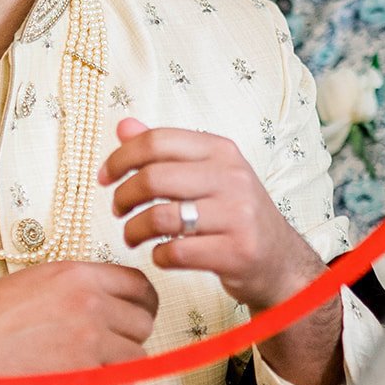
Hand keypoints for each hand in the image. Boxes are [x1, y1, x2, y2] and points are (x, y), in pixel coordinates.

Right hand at [0, 262, 158, 384]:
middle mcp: (90, 302)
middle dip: (127, 340)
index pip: (140, 286)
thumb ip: (73, 292)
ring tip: (87, 374)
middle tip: (102, 353)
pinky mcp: (82, 379)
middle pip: (144, 323)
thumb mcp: (32, 285)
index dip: (138, 306)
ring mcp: (89, 340)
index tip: (127, 321)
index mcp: (77, 274)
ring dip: (118, 369)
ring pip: (138, 358)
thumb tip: (104, 309)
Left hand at [100, 119, 344, 384]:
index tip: (105, 177)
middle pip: (153, 178)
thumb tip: (124, 126)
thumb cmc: (234, 213)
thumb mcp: (207, 172)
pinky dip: (158, 256)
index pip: (157, 141)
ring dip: (134, 231)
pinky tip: (161, 254)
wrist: (279, 259)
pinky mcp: (236, 252)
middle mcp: (231, 178)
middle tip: (117, 210)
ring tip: (132, 237)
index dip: (120, 158)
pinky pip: (176, 252)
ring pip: (161, 217)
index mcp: (221, 151)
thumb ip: (165, 150)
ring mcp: (237, 215)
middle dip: (123, 196)